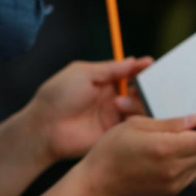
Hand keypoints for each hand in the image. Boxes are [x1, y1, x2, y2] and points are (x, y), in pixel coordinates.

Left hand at [23, 59, 152, 164]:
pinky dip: (137, 121)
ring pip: (140, 109)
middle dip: (144, 87)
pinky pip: (135, 127)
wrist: (45, 127)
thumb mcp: (83, 73)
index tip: (150, 63)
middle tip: (142, 87)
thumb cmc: (58, 96)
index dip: (141, 69)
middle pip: (139, 91)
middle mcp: (112, 99)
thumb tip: (133, 60)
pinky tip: (127, 117)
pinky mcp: (115, 135)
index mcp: (104, 82)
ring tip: (120, 104)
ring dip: (137, 104)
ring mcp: (114, 117)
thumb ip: (110, 68)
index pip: (129, 73)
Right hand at [79, 115, 195, 195]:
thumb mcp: (135, 125)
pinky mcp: (170, 192)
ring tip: (176, 140)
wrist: (98, 186)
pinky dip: (187, 163)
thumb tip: (194, 119)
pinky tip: (169, 156)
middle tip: (191, 126)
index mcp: (165, 148)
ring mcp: (173, 183)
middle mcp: (174, 168)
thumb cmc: (110, 151)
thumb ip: (168, 123)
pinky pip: (190, 174)